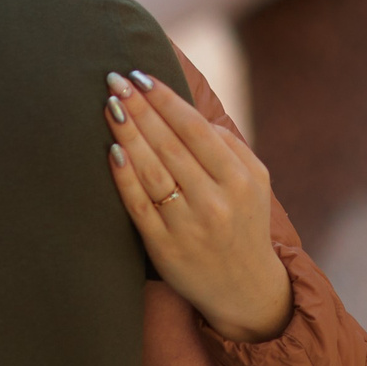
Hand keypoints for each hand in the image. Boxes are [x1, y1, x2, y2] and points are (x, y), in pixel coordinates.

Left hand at [103, 73, 292, 341]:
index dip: (165, 100)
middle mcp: (216, 201)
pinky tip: (111, 150)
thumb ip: (230, 146)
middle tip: (114, 81)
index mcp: (240, 179)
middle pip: (170, 145)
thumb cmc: (244, 222)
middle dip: (140, 109)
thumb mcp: (256, 182)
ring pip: (152, 171)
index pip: (195, 129)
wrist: (244, 289)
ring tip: (110, 106)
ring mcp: (188, 225)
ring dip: (128, 134)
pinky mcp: (164, 247)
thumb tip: (189, 113)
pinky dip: (124, 176)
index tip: (141, 76)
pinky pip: (139, 205)